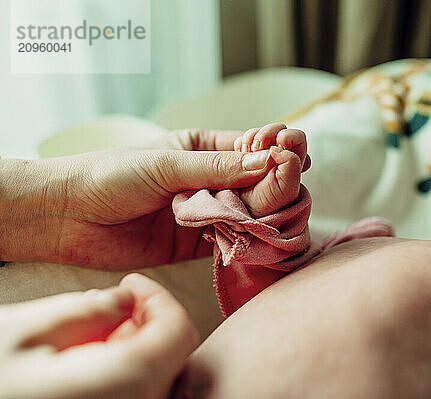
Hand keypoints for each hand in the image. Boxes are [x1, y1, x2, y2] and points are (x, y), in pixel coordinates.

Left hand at [0, 128, 278, 267]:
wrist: (67, 218)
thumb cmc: (110, 176)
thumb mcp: (166, 164)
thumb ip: (218, 168)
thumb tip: (271, 160)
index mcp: (206, 149)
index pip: (255, 146)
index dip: (279, 149)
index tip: (295, 154)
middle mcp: (213, 180)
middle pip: (262, 181)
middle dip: (279, 182)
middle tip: (290, 183)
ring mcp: (208, 212)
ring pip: (254, 212)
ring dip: (267, 212)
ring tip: (275, 212)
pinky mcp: (199, 244)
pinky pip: (235, 240)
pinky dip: (249, 240)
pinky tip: (259, 237)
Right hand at [0, 274, 198, 398]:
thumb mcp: (20, 333)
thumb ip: (85, 311)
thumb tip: (123, 302)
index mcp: (120, 383)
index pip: (177, 332)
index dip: (159, 298)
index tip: (132, 284)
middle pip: (170, 357)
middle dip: (146, 321)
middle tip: (115, 303)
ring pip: (156, 379)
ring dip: (135, 347)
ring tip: (93, 332)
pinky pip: (134, 396)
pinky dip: (124, 372)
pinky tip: (87, 361)